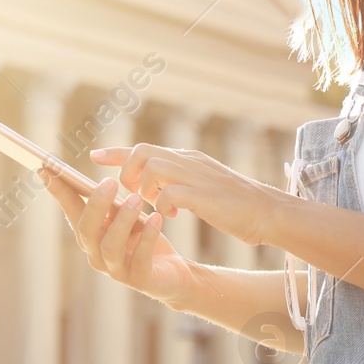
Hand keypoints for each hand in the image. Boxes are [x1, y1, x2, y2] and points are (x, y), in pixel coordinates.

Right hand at [38, 166, 194, 306]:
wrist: (173, 273)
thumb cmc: (146, 240)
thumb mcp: (129, 217)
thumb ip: (113, 203)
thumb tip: (102, 177)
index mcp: (91, 235)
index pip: (70, 211)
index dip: (59, 192)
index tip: (46, 168)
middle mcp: (97, 254)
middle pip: (87, 230)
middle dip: (96, 204)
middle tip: (110, 181)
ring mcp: (116, 270)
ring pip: (110, 245)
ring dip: (122, 220)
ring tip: (137, 198)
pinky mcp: (140, 279)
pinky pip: (140, 258)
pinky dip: (148, 236)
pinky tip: (157, 218)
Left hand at [89, 143, 285, 247]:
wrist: (268, 212)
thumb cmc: (237, 203)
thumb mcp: (204, 182)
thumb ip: (180, 178)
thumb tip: (157, 182)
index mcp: (187, 158)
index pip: (144, 147)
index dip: (117, 153)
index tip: (94, 157)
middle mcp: (188, 161)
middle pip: (141, 152)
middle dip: (128, 173)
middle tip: (135, 195)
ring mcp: (194, 176)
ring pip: (150, 168)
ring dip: (143, 189)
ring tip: (153, 205)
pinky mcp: (201, 195)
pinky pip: (166, 194)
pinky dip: (161, 206)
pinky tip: (172, 216)